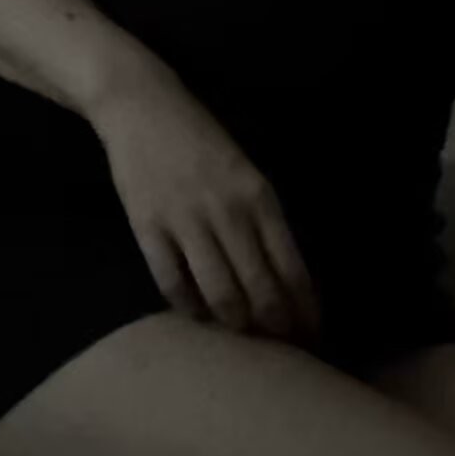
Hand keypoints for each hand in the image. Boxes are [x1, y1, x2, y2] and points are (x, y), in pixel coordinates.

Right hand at [89, 63, 322, 346]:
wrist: (142, 105)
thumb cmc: (199, 138)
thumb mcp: (244, 170)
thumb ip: (261, 218)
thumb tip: (281, 275)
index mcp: (258, 194)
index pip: (291, 266)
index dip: (303, 308)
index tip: (312, 333)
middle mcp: (228, 210)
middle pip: (260, 288)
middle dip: (275, 327)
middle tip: (281, 350)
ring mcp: (187, 220)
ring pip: (220, 294)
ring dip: (235, 325)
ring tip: (243, 340)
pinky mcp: (148, 228)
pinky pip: (173, 284)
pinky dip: (188, 308)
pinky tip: (197, 315)